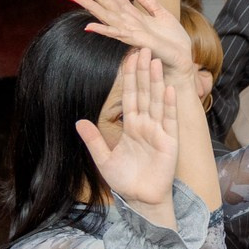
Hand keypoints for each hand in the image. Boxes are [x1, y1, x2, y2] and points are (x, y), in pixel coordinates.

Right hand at [68, 0, 193, 74]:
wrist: (183, 58)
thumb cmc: (172, 40)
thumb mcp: (161, 13)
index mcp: (134, 14)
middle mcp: (128, 22)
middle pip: (106, 2)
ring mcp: (130, 32)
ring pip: (106, 15)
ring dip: (90, 6)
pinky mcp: (136, 41)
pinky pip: (117, 34)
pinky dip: (103, 30)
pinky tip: (88, 26)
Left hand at [77, 49, 177, 220]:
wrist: (141, 200)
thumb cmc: (125, 181)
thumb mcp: (103, 159)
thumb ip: (93, 140)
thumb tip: (79, 122)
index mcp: (132, 126)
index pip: (131, 96)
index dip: (130, 77)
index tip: (129, 57)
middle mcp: (146, 125)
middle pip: (145, 92)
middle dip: (144, 71)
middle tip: (143, 48)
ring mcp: (159, 132)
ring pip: (157, 101)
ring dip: (157, 81)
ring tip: (155, 61)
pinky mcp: (169, 142)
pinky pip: (169, 120)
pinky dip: (169, 105)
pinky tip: (169, 89)